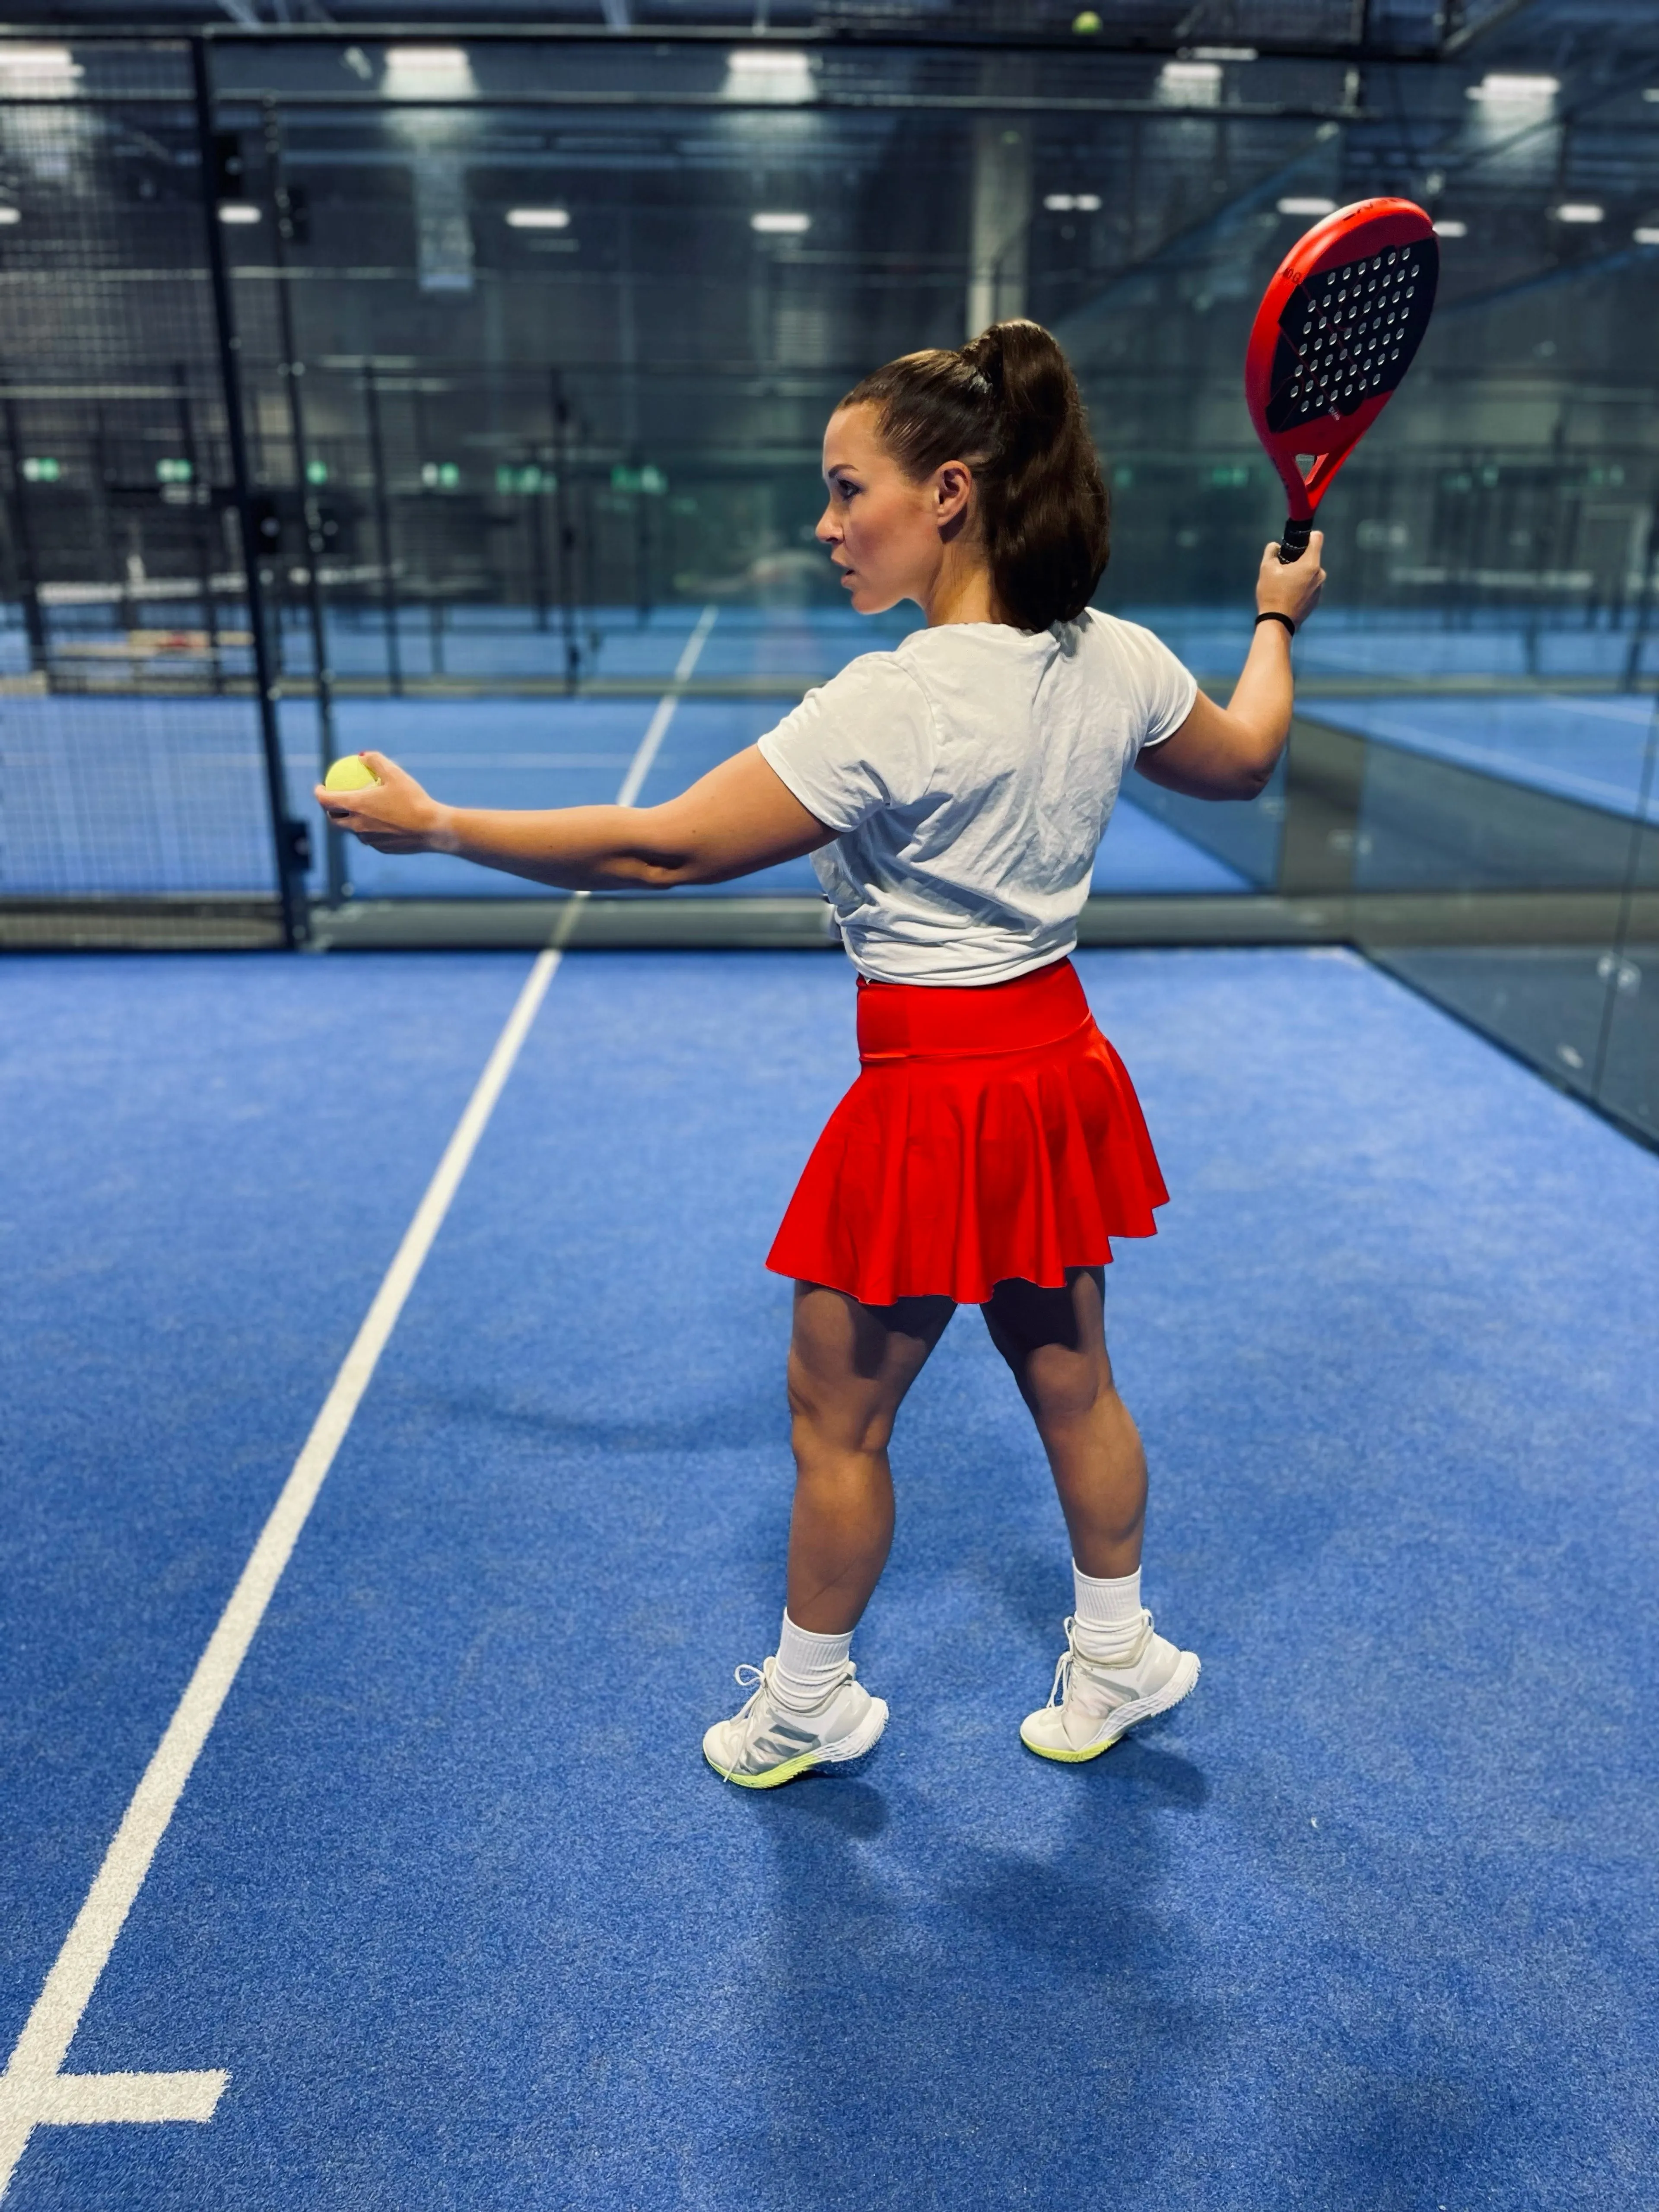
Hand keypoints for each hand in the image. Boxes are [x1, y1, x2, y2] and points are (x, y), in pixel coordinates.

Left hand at [313, 752, 449, 853]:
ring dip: (351, 821)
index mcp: (356, 805)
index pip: (325, 801)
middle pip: (334, 820)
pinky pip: (370, 838)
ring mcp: (369, 839)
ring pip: (353, 830)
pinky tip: (381, 823)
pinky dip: (370, 829)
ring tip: (360, 811)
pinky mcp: (381, 848)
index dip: (319, 793)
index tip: (320, 787)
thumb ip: (376, 761)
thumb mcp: (395, 773)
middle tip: (335, 801)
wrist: (432, 829)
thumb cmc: (413, 799)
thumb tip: (362, 756)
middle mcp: (358, 825)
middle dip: (329, 810)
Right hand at [1256, 531, 1325, 627]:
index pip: (1317, 538)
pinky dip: (1301, 586)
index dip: (1307, 536)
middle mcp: (1320, 574)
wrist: (1278, 623)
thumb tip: (1275, 546)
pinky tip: (1288, 595)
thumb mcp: (1266, 568)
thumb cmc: (1272, 594)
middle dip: (1299, 559)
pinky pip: (1309, 586)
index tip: (1297, 542)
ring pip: (1310, 573)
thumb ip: (1271, 551)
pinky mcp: (1316, 600)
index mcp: (1311, 564)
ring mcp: (1320, 588)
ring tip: (1284, 584)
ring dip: (1299, 574)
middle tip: (1283, 568)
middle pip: (1311, 557)